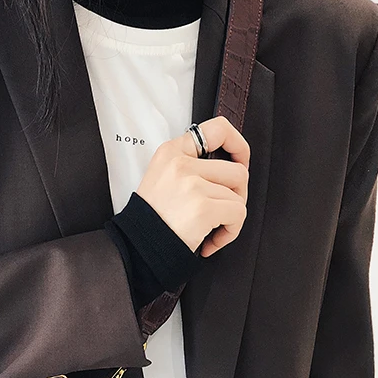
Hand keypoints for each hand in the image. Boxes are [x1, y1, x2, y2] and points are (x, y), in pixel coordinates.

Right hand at [135, 114, 249, 257]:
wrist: (136, 248)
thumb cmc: (152, 220)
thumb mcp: (162, 178)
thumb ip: (190, 166)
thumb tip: (230, 169)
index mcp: (171, 152)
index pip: (218, 129)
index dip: (239, 145)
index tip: (241, 161)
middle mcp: (181, 164)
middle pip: (237, 171)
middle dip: (237, 196)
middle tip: (223, 212)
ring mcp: (192, 185)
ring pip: (239, 196)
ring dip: (232, 218)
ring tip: (213, 230)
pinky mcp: (203, 208)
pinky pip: (238, 214)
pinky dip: (230, 232)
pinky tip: (211, 241)